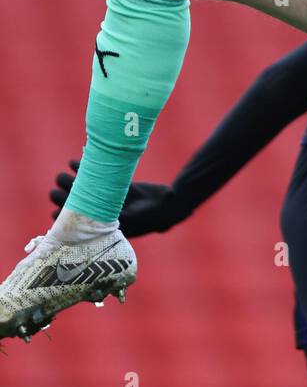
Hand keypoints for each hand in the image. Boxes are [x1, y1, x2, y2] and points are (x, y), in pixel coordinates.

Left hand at [50, 160, 185, 237]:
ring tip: (65, 172)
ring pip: (87, 190)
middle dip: (66, 195)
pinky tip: (78, 161)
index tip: (55, 209)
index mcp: (106, 226)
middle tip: (58, 185)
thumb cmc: (154, 216)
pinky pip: (102, 178)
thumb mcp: (134, 219)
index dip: (66, 215)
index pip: (80, 221)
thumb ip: (120, 216)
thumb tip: (105, 213)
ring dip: (74, 181)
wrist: (171, 206)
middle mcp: (106, 213)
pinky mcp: (120, 188)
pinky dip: (90, 169)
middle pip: (81, 204)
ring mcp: (113, 200)